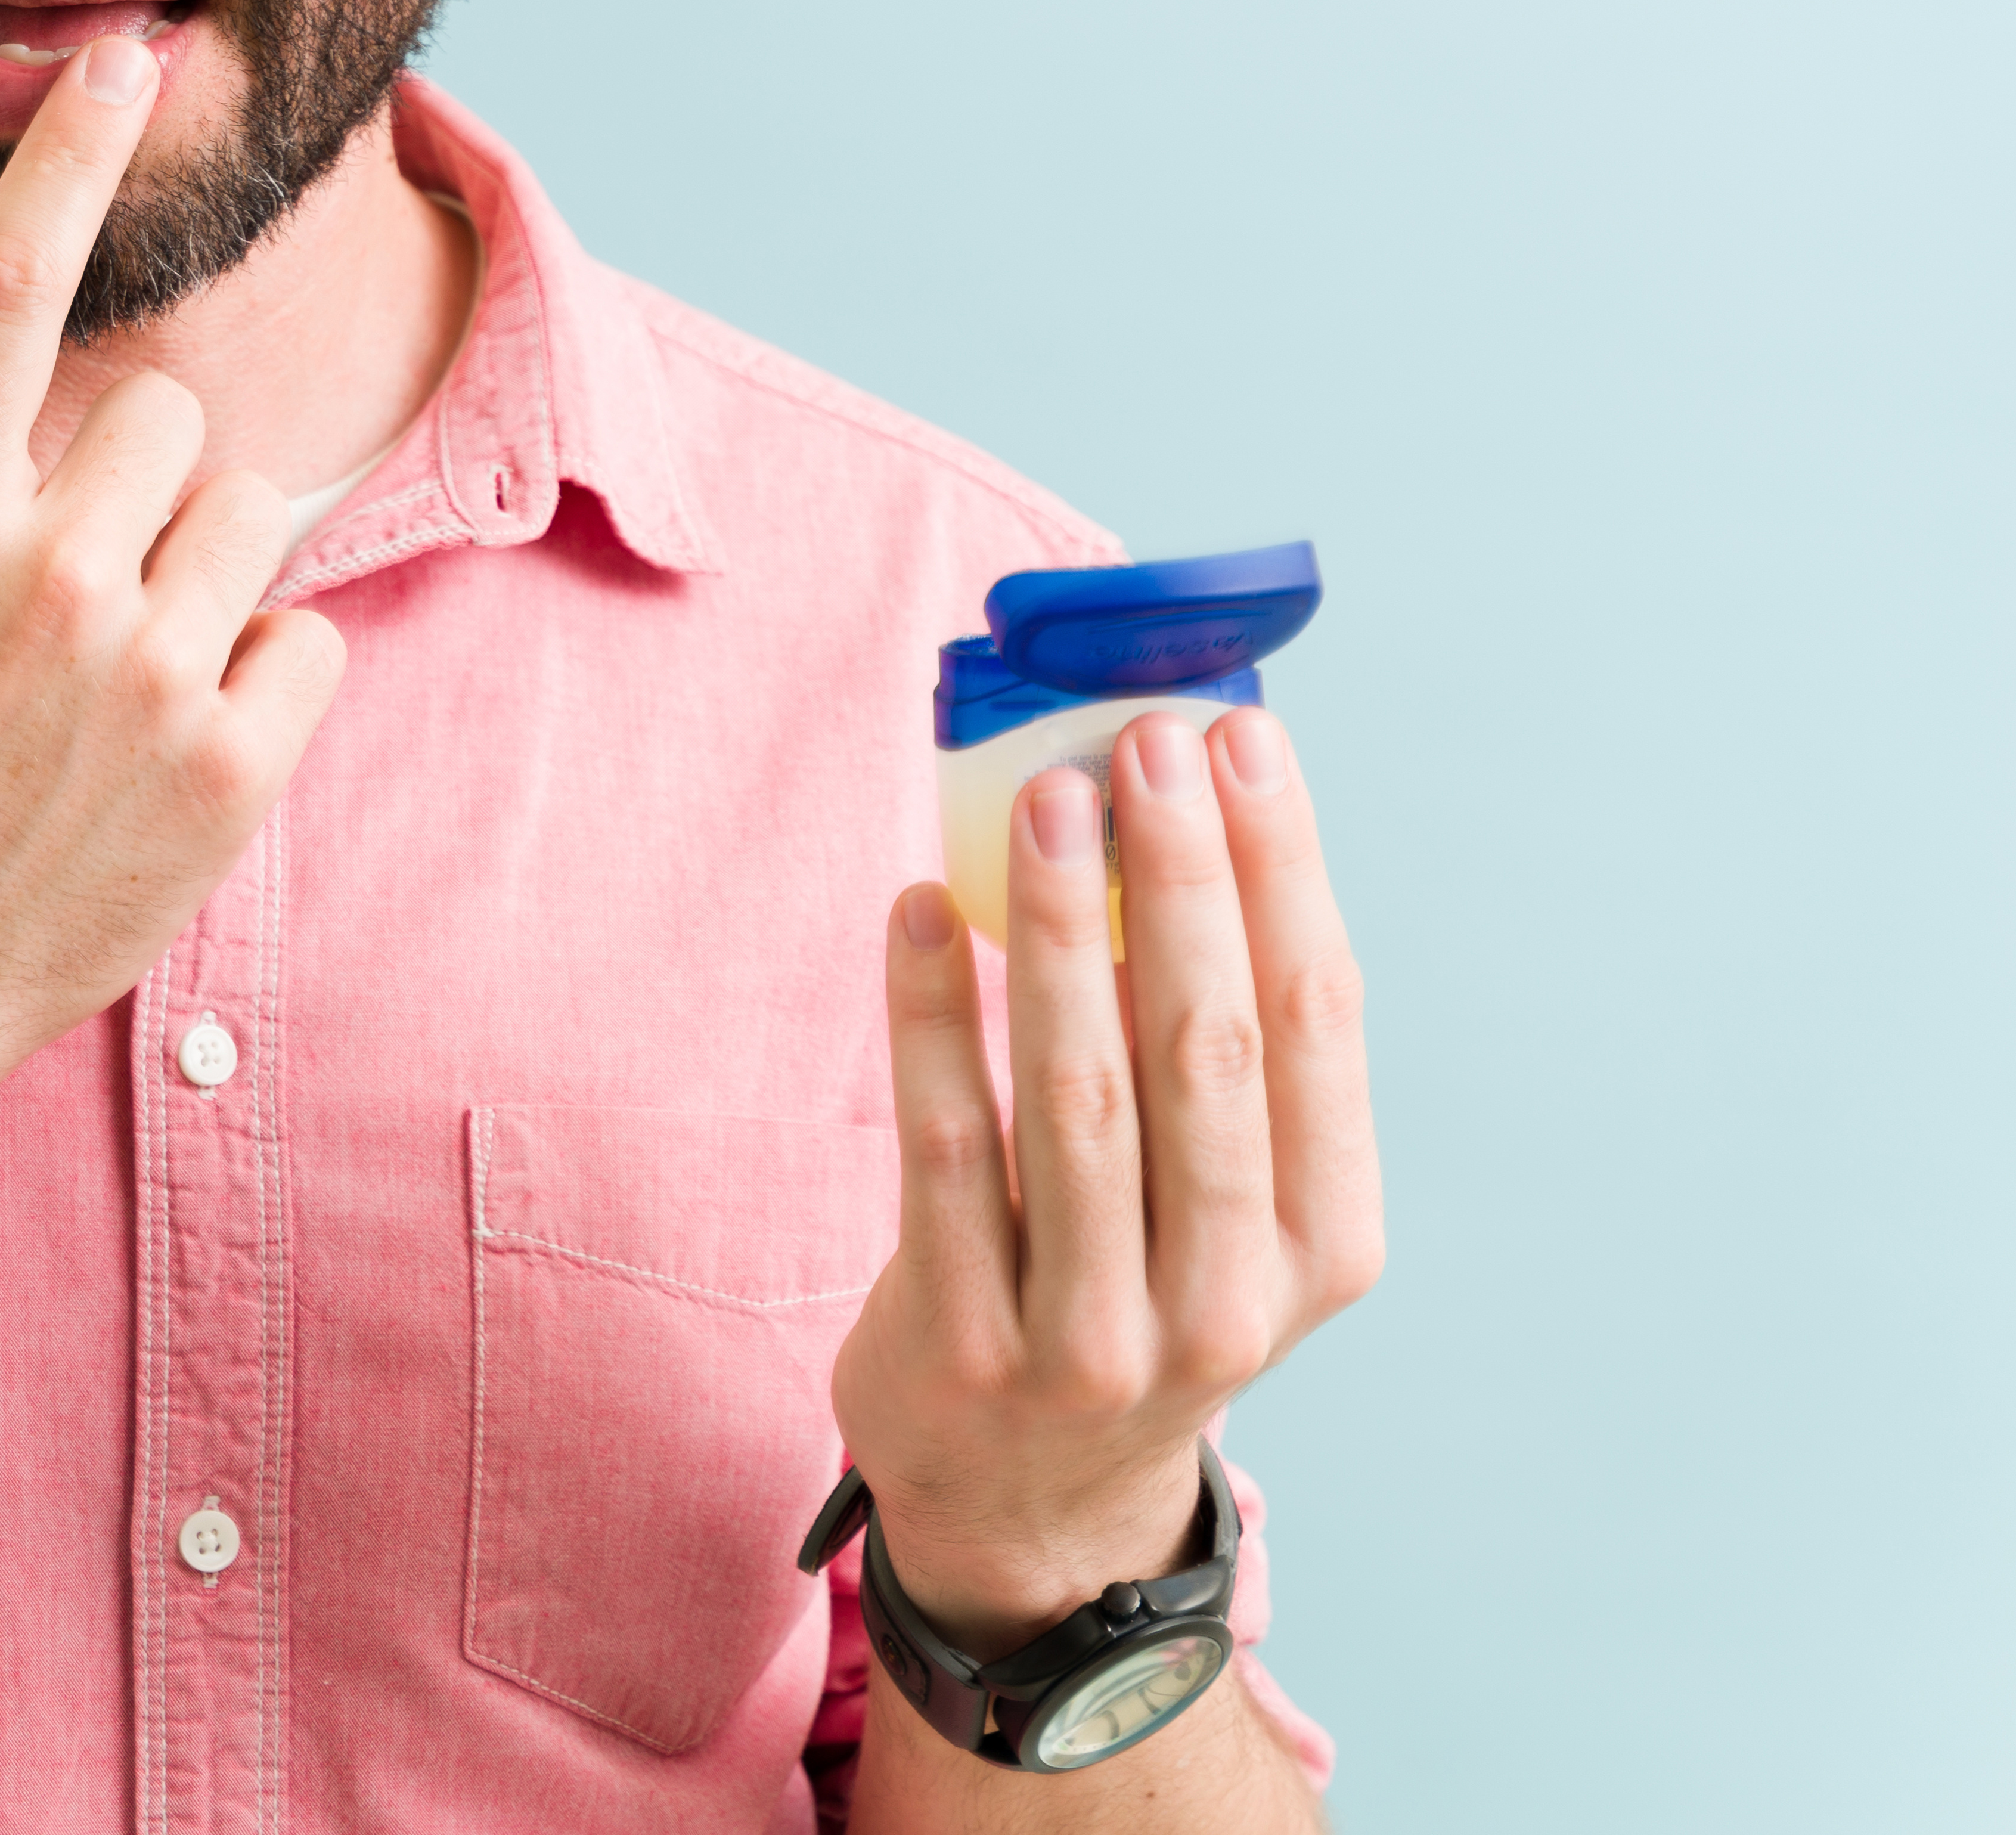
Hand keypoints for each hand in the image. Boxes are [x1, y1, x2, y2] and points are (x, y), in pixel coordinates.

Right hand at [0, 33, 349, 1142]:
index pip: (17, 288)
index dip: (68, 154)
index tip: (118, 60)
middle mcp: (53, 586)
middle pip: (164, 413)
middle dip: (116, 473)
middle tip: (42, 580)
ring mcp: (153, 683)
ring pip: (243, 513)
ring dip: (185, 563)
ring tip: (98, 663)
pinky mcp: (233, 774)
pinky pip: (307, 635)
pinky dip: (254, 667)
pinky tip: (159, 731)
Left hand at [831, 705, 1383, 1648]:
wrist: (1033, 1503)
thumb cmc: (1140, 1293)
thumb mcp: (1227, 1210)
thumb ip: (1222, 1056)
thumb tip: (1188, 821)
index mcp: (1322, 1245)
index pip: (1318, 1026)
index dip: (1284, 873)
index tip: (1243, 741)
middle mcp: (1230, 1300)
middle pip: (1207, 1051)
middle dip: (1182, 881)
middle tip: (1143, 744)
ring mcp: (1095, 1335)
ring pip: (1080, 1097)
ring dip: (1062, 931)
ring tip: (1041, 800)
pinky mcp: (966, 1342)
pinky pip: (945, 1150)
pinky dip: (933, 1018)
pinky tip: (922, 910)